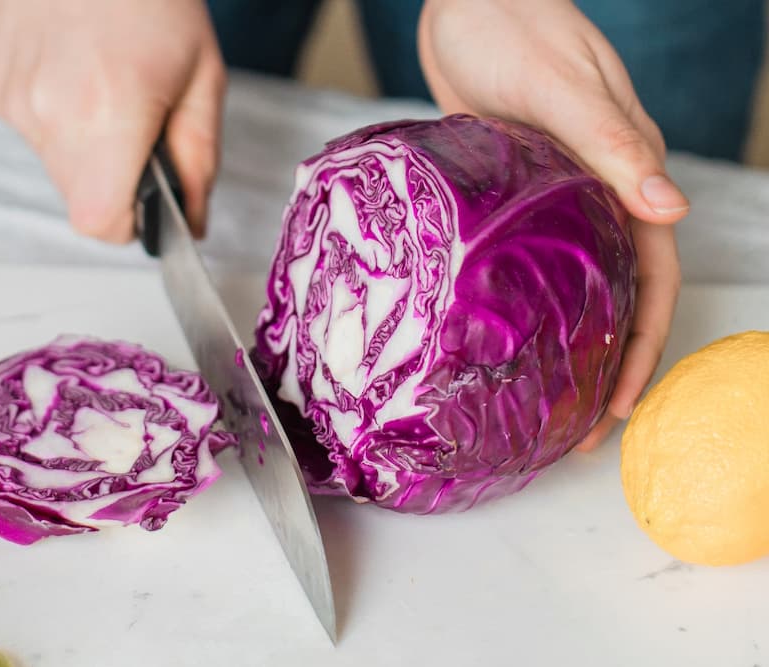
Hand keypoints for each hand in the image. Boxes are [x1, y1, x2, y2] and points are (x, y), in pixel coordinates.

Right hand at [0, 0, 225, 241]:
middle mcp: (51, 113)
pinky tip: (80, 79)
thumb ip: (200, 162)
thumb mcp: (204, 79)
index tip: (151, 203)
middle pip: (81, 202)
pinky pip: (38, 138)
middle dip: (117, 186)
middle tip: (141, 130)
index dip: (131, 224)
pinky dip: (64, 126)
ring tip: (110, 93)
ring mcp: (16, 102)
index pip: (101, 222)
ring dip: (91, 154)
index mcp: (109, 113)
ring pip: (59, 172)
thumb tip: (192, 224)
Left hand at [418, 0, 685, 449]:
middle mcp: (596, 194)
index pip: (653, 277)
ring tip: (544, 402)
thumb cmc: (515, 28)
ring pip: (575, 285)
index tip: (623, 405)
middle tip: (577, 429)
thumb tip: (671, 206)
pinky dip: (524, 305)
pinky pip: (528, 262)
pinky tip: (500, 338)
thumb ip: (612, 142)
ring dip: (568, 343)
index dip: (645, 344)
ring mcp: (554, 198)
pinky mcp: (512, 197)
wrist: (466, 1)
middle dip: (608, 365)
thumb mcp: (563, 84)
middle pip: (618, 294)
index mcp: (625, 173)